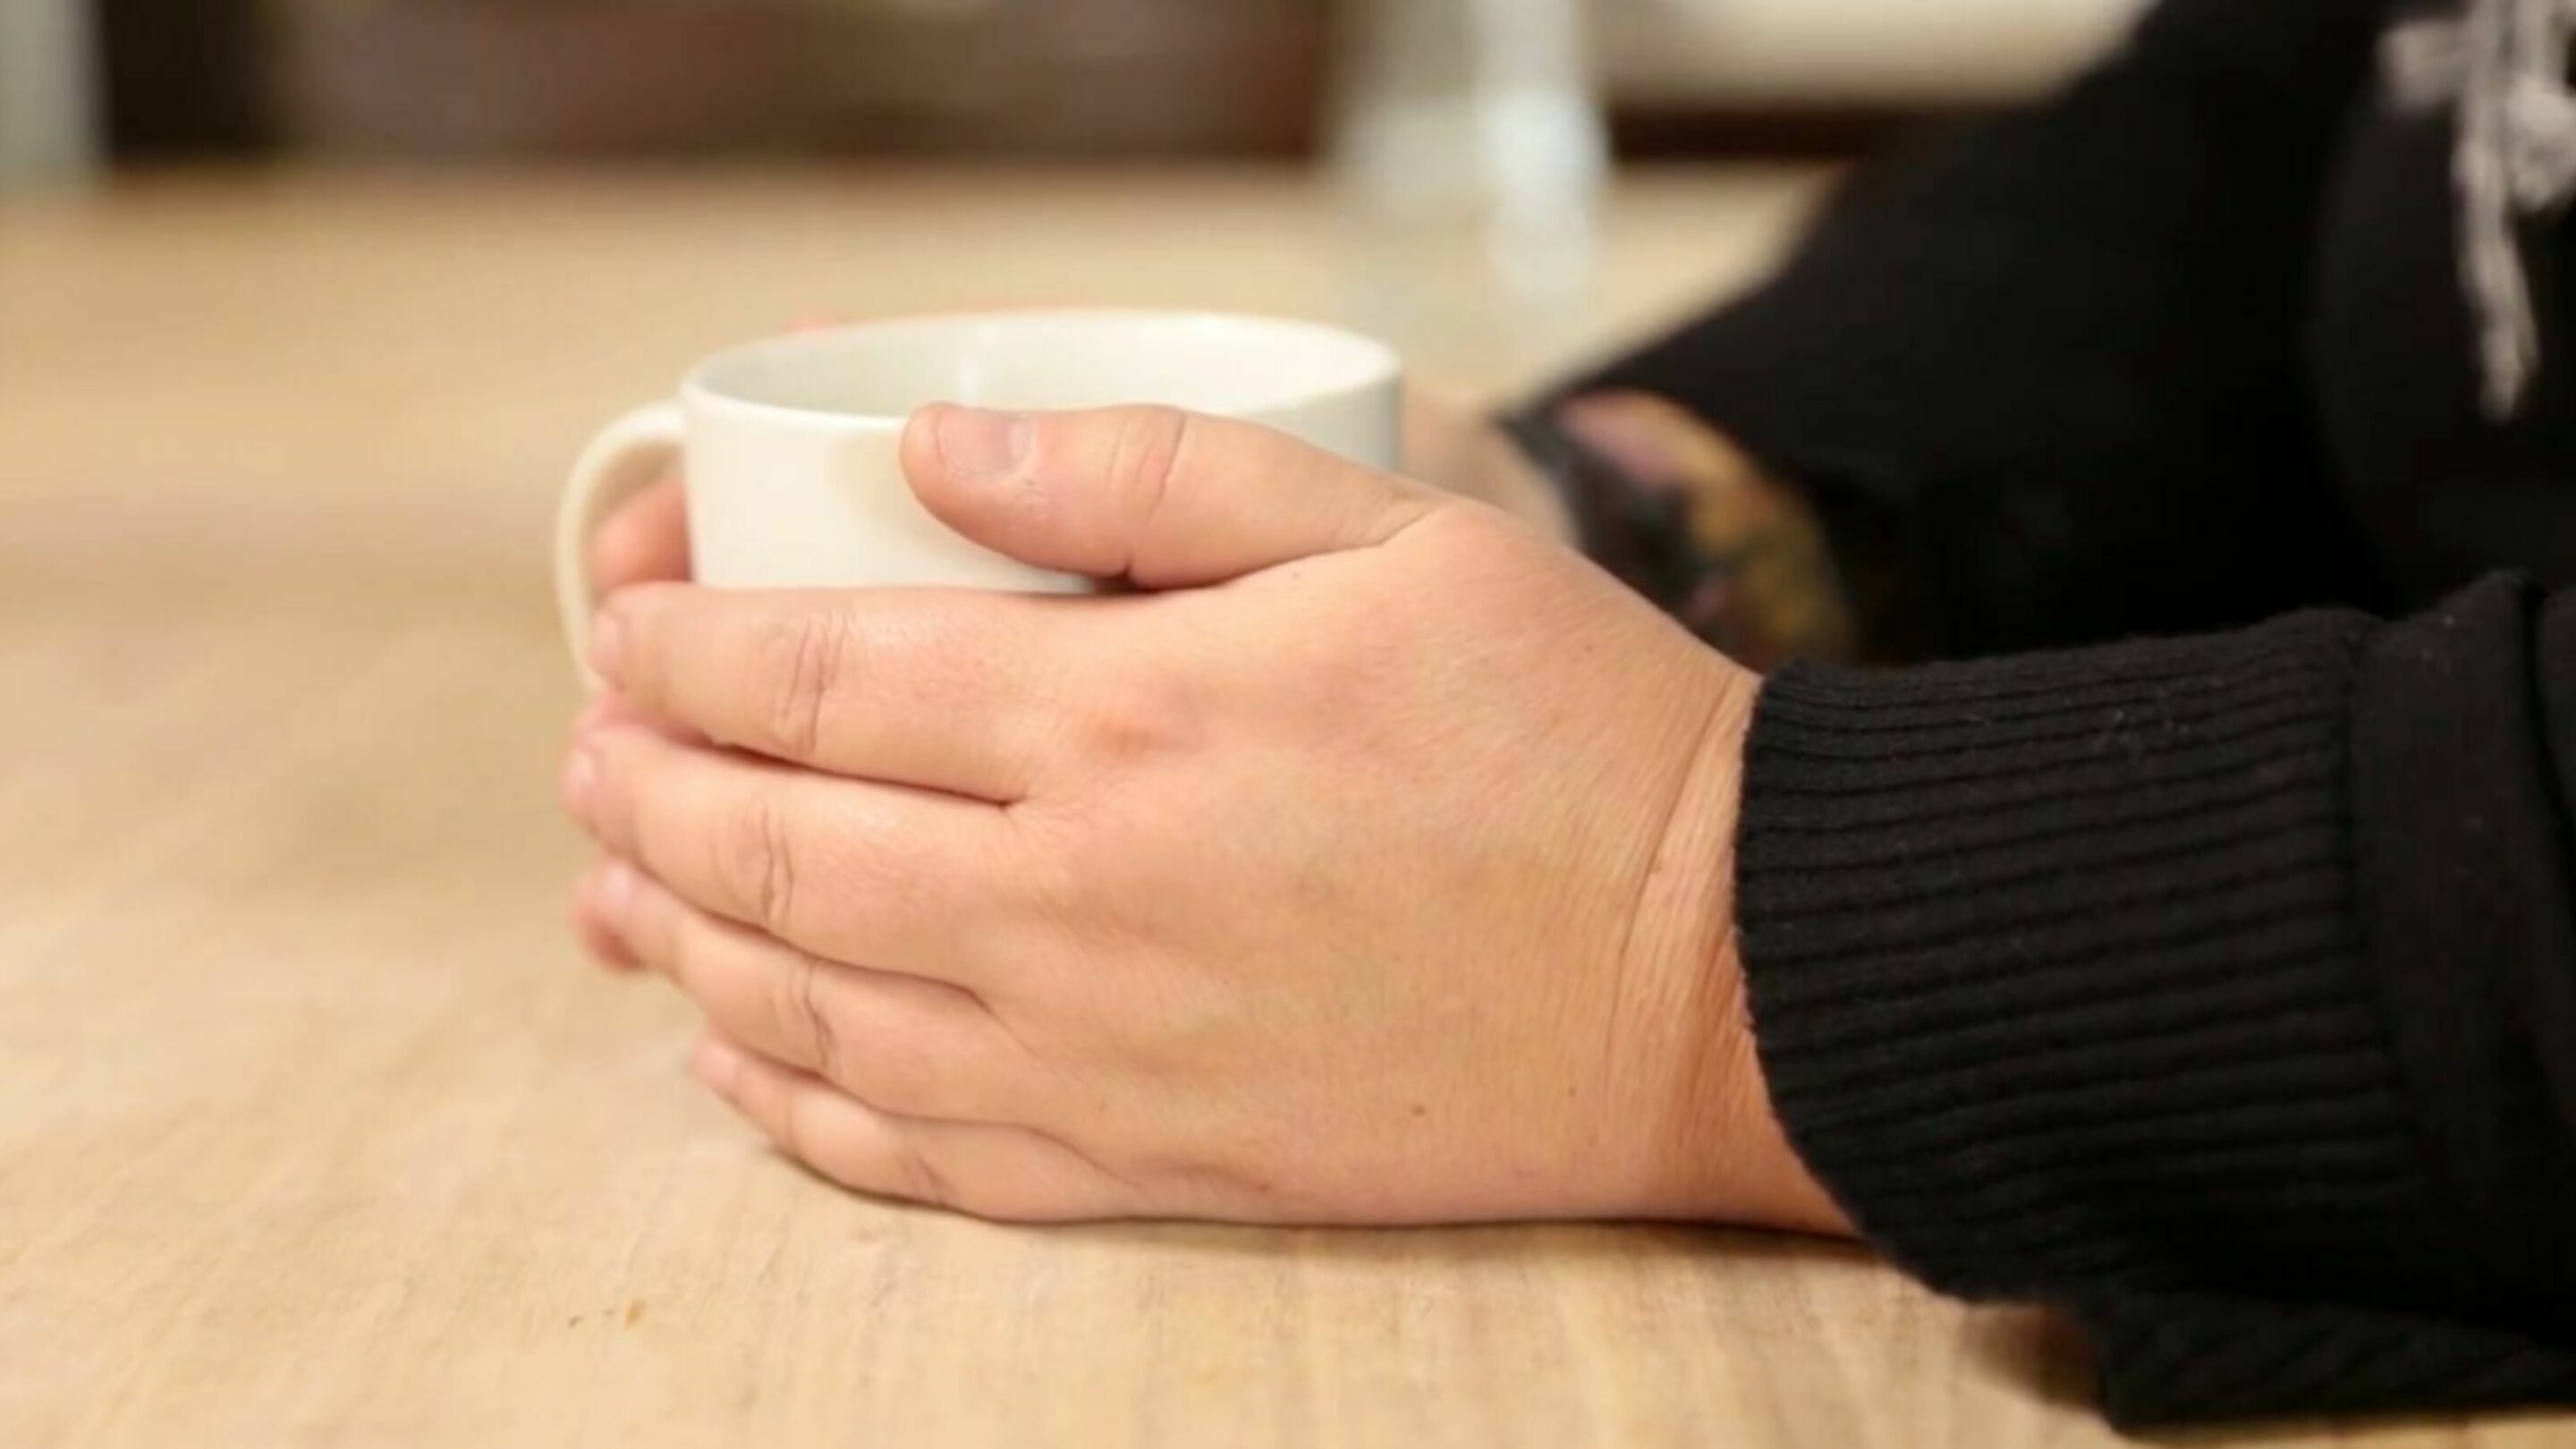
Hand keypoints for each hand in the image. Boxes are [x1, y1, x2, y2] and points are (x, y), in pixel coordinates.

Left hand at [562, 403, 1842, 1231]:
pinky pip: (908, 1156)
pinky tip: (738, 1061)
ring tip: (615, 898)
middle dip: (643, 793)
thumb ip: (1148, 469)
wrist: (1711, 976)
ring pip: (806, 1010)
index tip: (630, 629)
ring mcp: (1102, 1057)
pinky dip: (790, 1107)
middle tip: (592, 756)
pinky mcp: (1149, 1168)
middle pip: (772, 851)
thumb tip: (938, 447)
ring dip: (679, 943)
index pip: (817, 680)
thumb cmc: (1567, 731)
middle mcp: (1077, 901)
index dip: (686, 651)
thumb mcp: (1394, 528)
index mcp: (1129, 716)